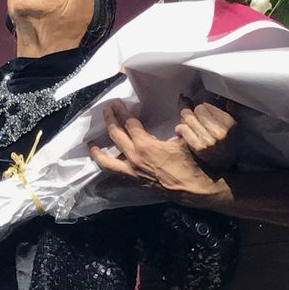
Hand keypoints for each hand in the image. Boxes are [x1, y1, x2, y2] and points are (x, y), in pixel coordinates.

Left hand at [89, 99, 222, 195]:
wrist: (197, 190)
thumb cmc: (193, 163)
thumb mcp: (187, 138)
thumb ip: (182, 119)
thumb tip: (182, 99)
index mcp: (146, 145)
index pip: (128, 123)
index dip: (121, 111)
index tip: (116, 102)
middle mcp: (134, 157)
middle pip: (115, 135)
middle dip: (109, 120)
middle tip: (106, 110)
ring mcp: (132, 172)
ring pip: (107, 161)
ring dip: (97, 151)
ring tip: (91, 143)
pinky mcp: (135, 182)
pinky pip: (116, 175)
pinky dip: (107, 169)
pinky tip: (104, 165)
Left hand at [176, 95, 236, 169]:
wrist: (222, 164)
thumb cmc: (223, 141)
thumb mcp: (228, 125)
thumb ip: (223, 109)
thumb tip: (210, 97)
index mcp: (229, 122)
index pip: (207, 105)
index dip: (201, 108)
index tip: (200, 113)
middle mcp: (220, 130)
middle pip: (198, 110)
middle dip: (193, 112)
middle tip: (191, 117)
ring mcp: (209, 139)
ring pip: (189, 118)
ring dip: (184, 119)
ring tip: (185, 123)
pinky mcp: (199, 147)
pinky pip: (183, 129)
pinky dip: (180, 129)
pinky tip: (180, 132)